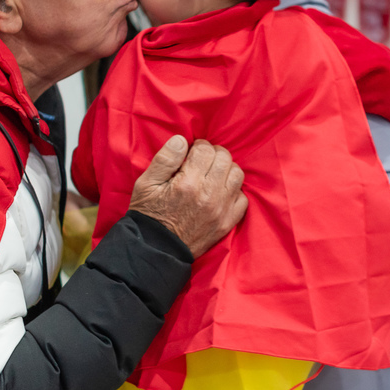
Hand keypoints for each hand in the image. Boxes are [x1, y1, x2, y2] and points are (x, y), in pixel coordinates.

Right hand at [128, 136, 247, 257]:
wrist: (157, 249)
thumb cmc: (149, 214)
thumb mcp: (146, 183)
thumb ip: (165, 159)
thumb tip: (182, 140)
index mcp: (188, 183)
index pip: (205, 150)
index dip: (198, 146)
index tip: (192, 152)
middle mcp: (209, 195)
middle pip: (225, 159)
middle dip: (214, 154)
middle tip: (203, 160)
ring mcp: (221, 210)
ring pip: (237, 175)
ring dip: (226, 169)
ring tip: (213, 173)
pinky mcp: (227, 222)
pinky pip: (242, 198)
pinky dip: (234, 191)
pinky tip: (220, 191)